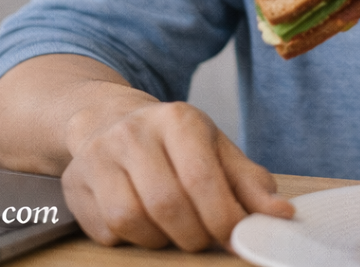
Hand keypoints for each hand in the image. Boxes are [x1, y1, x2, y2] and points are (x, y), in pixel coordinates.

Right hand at [61, 96, 293, 250]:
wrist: (110, 120)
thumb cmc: (174, 143)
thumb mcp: (216, 150)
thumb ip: (249, 183)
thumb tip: (281, 215)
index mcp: (178, 118)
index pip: (202, 179)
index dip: (223, 219)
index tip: (236, 238)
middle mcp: (135, 132)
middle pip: (168, 204)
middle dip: (194, 235)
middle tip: (205, 238)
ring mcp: (101, 156)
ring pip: (134, 220)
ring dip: (161, 240)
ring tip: (173, 230)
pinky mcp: (77, 183)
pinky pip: (108, 230)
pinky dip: (131, 240)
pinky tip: (143, 225)